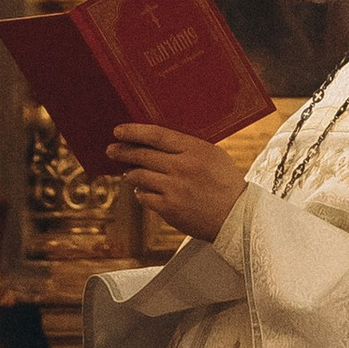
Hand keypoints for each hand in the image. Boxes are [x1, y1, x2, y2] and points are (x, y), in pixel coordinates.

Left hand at [109, 120, 247, 240]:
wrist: (237, 217)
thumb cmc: (226, 183)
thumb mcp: (213, 155)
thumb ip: (187, 148)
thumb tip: (155, 142)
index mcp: (196, 150)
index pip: (157, 135)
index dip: (134, 131)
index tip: (119, 131)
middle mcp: (183, 168)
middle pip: (142, 155)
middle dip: (122, 151)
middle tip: (111, 149)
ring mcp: (174, 189)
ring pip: (138, 176)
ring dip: (130, 173)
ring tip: (128, 172)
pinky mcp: (169, 209)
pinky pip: (143, 197)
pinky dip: (140, 192)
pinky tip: (142, 190)